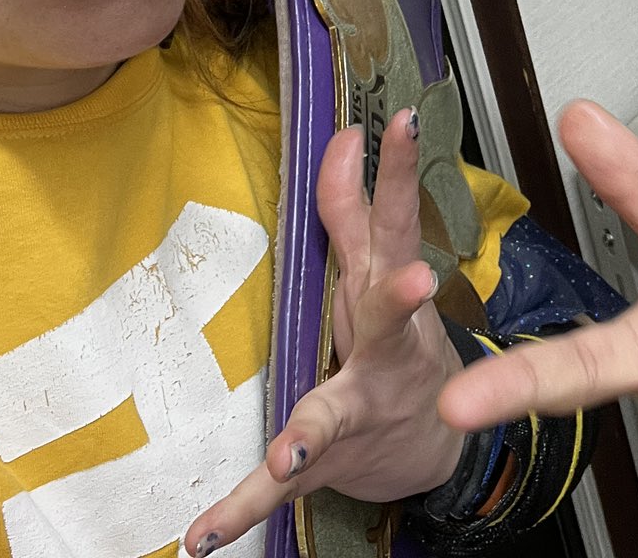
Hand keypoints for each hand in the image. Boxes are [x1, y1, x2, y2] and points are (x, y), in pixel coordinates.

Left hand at [184, 110, 464, 556]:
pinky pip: (278, 489)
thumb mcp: (378, 271)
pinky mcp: (328, 459)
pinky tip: (202, 535)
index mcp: (390, 293)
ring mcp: (360, 410)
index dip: (398, 171)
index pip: (397, 219)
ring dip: (310, 431)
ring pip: (333, 416)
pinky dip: (240, 510)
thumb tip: (342, 136)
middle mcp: (384, 350)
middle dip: (401, 298)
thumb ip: (352, 206)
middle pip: (387, 314)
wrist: (435, 444)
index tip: (398, 122)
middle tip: (410, 283)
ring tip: (289, 451)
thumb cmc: (398, 344)